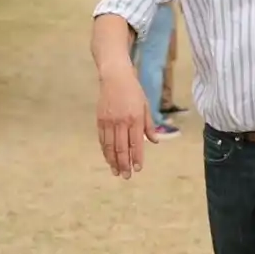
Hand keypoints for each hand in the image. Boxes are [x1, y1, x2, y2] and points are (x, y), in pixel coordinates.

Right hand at [96, 63, 157, 178]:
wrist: (115, 77)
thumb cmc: (134, 91)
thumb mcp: (146, 106)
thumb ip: (149, 125)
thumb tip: (155, 142)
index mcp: (135, 118)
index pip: (136, 143)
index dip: (137, 157)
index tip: (138, 168)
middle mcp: (121, 122)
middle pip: (122, 148)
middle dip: (124, 164)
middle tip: (126, 176)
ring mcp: (108, 122)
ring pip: (110, 146)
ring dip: (113, 161)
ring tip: (116, 172)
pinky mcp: (99, 120)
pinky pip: (102, 140)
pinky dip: (105, 151)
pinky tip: (108, 158)